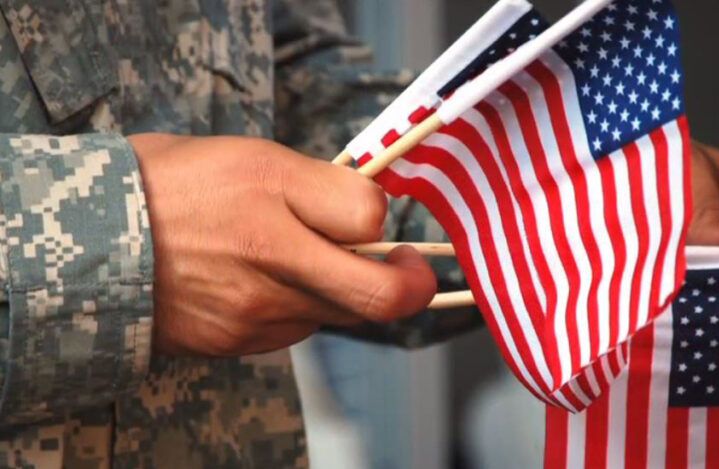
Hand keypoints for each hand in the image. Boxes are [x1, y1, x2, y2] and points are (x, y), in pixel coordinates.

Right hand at [129, 134, 436, 356]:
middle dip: (412, 284)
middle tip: (412, 270)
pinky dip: (296, 308)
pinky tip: (257, 283)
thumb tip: (369, 212)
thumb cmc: (170, 185)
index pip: (369, 215)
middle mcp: (269, 254)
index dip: (382, 216)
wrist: (91, 241)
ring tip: (294, 261)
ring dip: (338, 291)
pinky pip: (295, 329)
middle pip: (380, 295)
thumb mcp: (245, 156)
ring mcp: (254, 307)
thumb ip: (314, 184)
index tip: (375, 217)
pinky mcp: (239, 341)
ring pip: (337, 313)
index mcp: (268, 187)